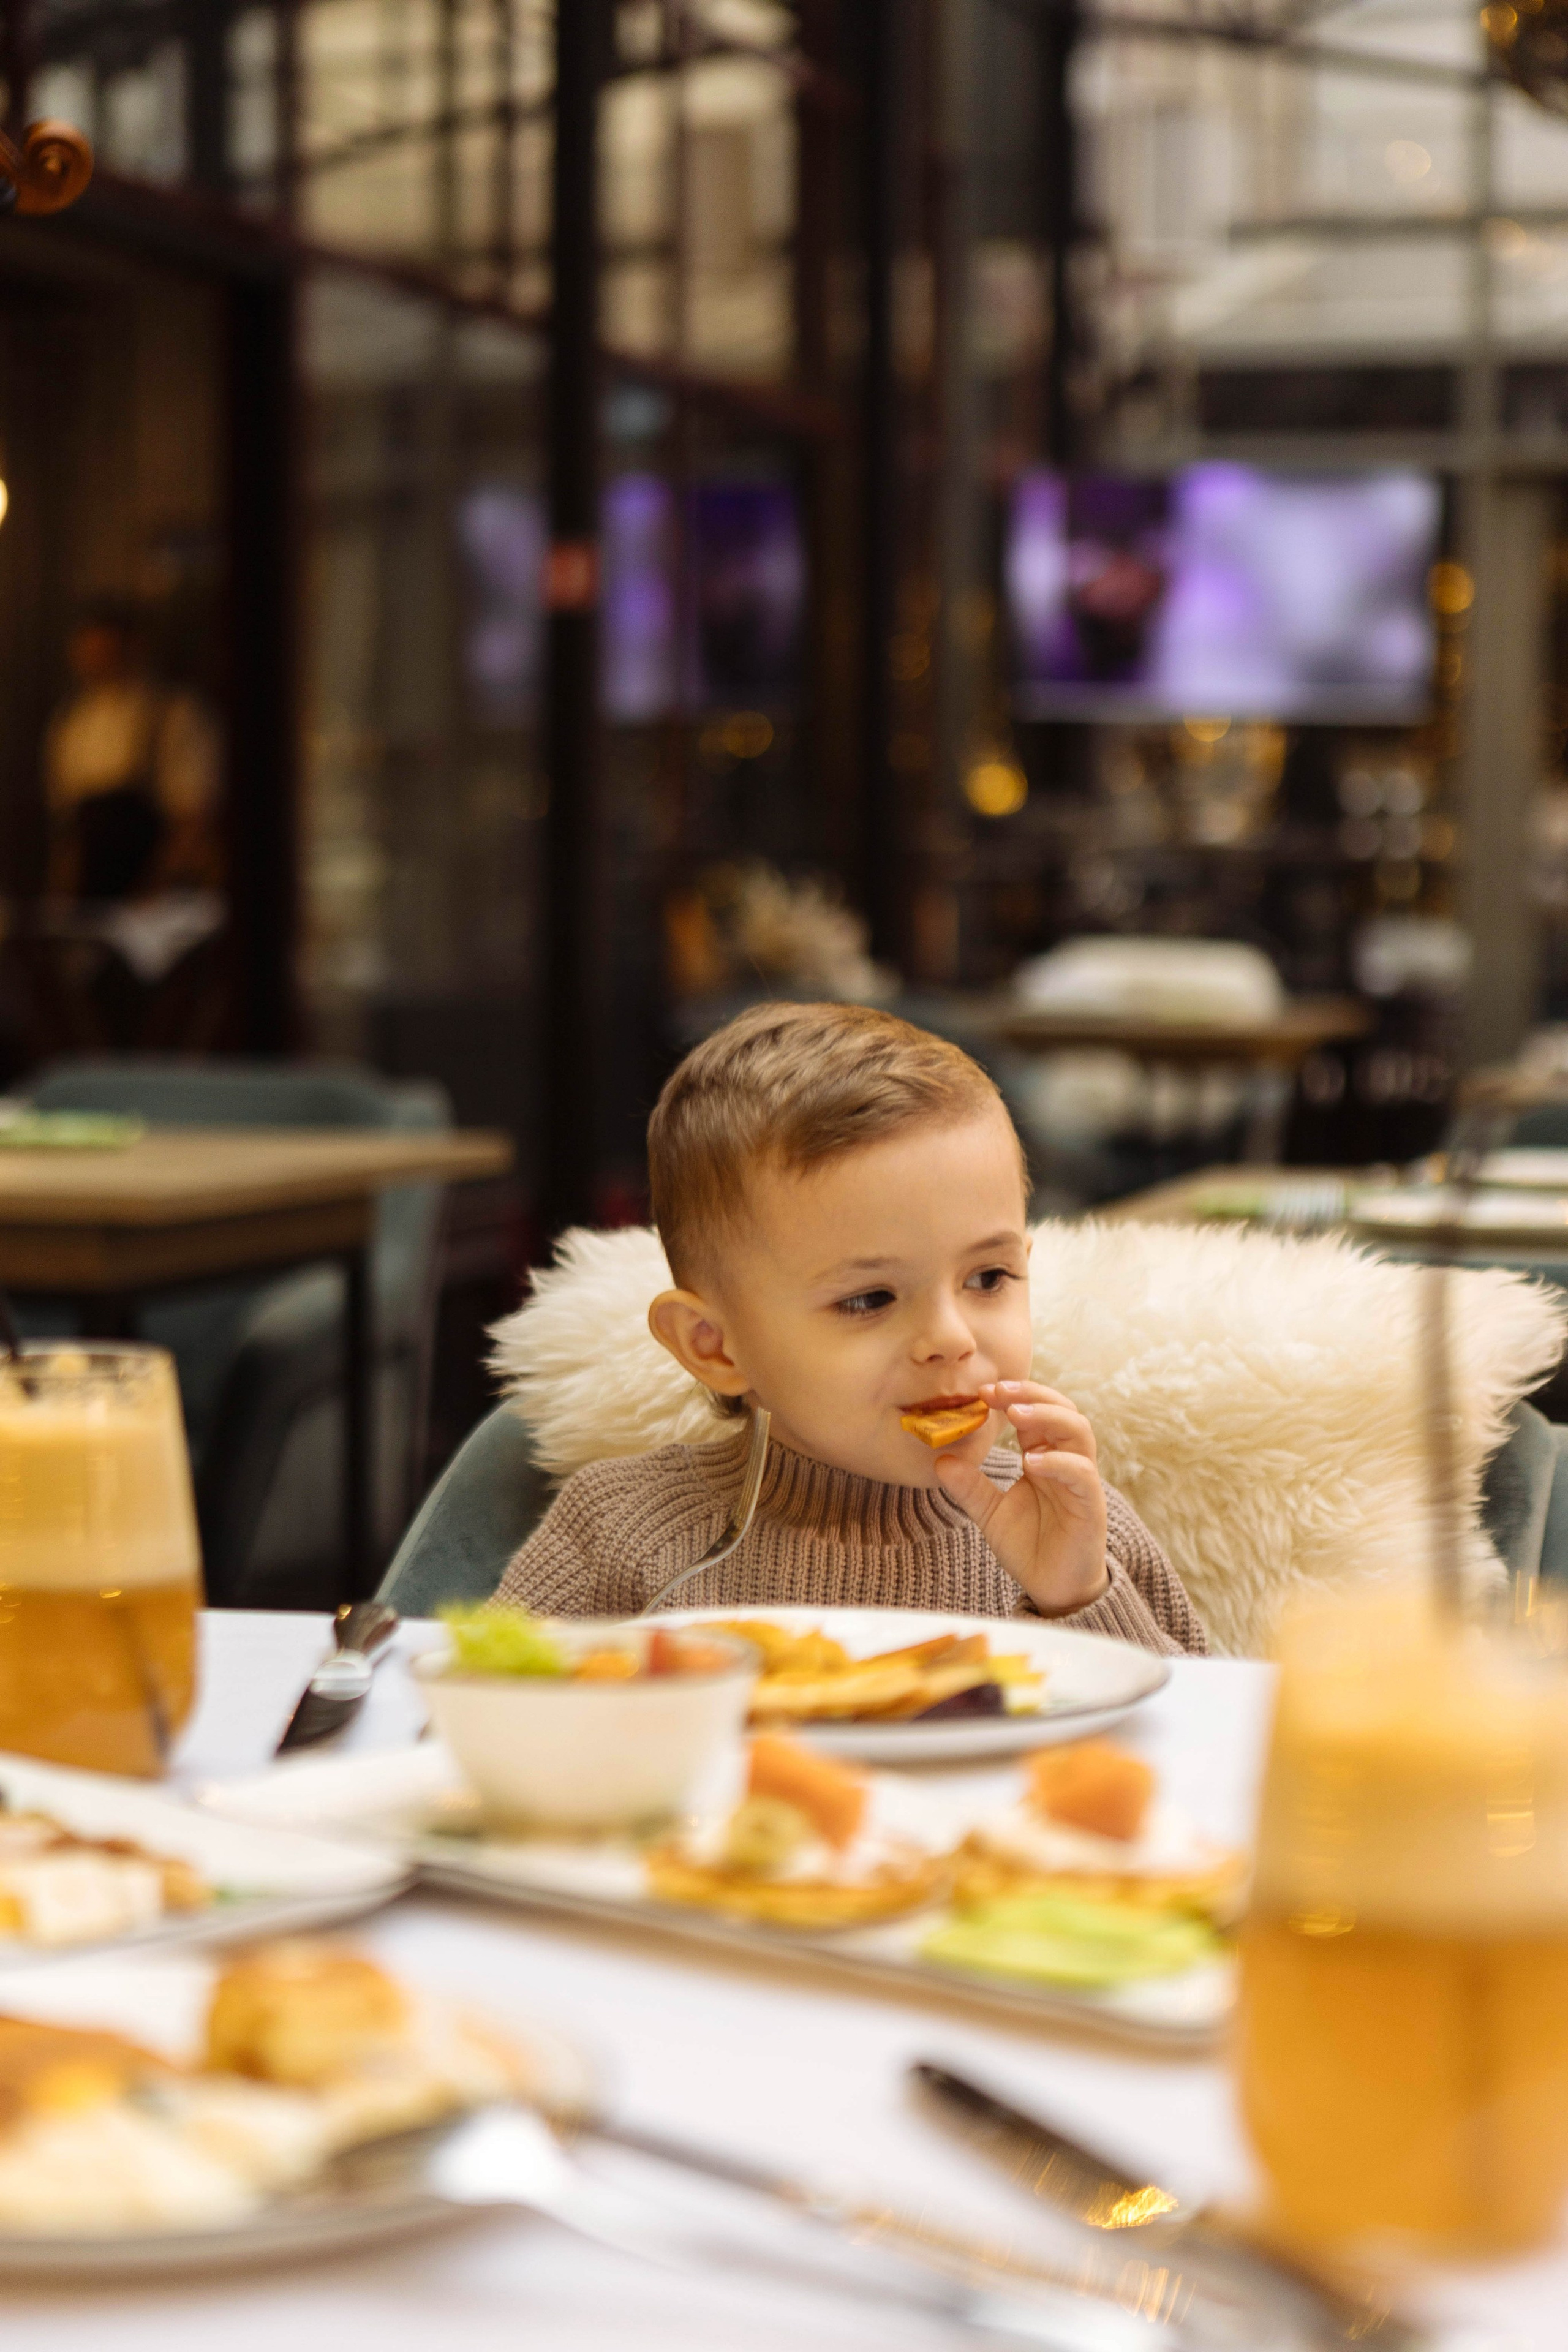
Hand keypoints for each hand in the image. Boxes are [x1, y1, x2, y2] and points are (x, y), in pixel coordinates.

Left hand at [933, 1380, 1108, 1615]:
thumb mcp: (990, 1513)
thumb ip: (970, 1486)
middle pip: (1063, 1410)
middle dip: (1032, 1394)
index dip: (1012, 1397)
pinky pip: (1082, 1473)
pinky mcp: (1091, 1505)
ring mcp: (1082, 1481)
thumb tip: (939, 1460)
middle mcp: (1066, 1461)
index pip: (1035, 1413)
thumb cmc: (1029, 1546)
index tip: (982, 1391)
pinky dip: (1059, 1462)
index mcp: (1044, 1457)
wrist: (1053, 1588)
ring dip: (1048, 1416)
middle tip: (998, 1391)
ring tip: (1016, 1413)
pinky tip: (1032, 1462)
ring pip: (1079, 1432)